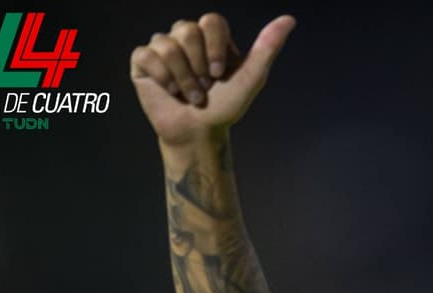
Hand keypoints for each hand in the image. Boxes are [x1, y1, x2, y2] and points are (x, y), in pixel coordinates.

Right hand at [130, 13, 294, 146]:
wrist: (199, 133)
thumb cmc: (225, 107)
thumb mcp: (252, 78)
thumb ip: (268, 47)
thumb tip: (289, 20)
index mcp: (212, 38)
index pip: (211, 21)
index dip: (214, 47)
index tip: (220, 74)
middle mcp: (186, 38)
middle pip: (187, 30)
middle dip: (198, 66)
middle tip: (204, 87)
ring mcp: (163, 48)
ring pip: (165, 44)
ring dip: (182, 77)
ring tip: (190, 94)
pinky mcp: (143, 62)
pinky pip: (145, 54)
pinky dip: (161, 77)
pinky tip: (170, 90)